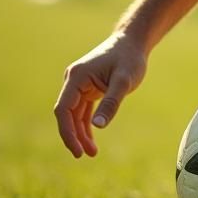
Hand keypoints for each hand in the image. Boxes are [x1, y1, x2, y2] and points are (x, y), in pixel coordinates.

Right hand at [54, 33, 147, 157]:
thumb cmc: (130, 58)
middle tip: (85, 155)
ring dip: (81, 133)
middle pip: (67, 114)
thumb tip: (97, 126)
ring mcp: (80, 84)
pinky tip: (92, 140)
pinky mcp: (88, 87)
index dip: (67, 131)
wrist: (134, 42)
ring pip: (74, 114)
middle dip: (74, 136)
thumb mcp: (124, 81)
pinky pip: (82, 110)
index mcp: (77, 77)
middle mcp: (74, 80)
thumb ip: (111, 102)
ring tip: (91, 153)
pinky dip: (86, 124)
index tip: (76, 149)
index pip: (63, 109)